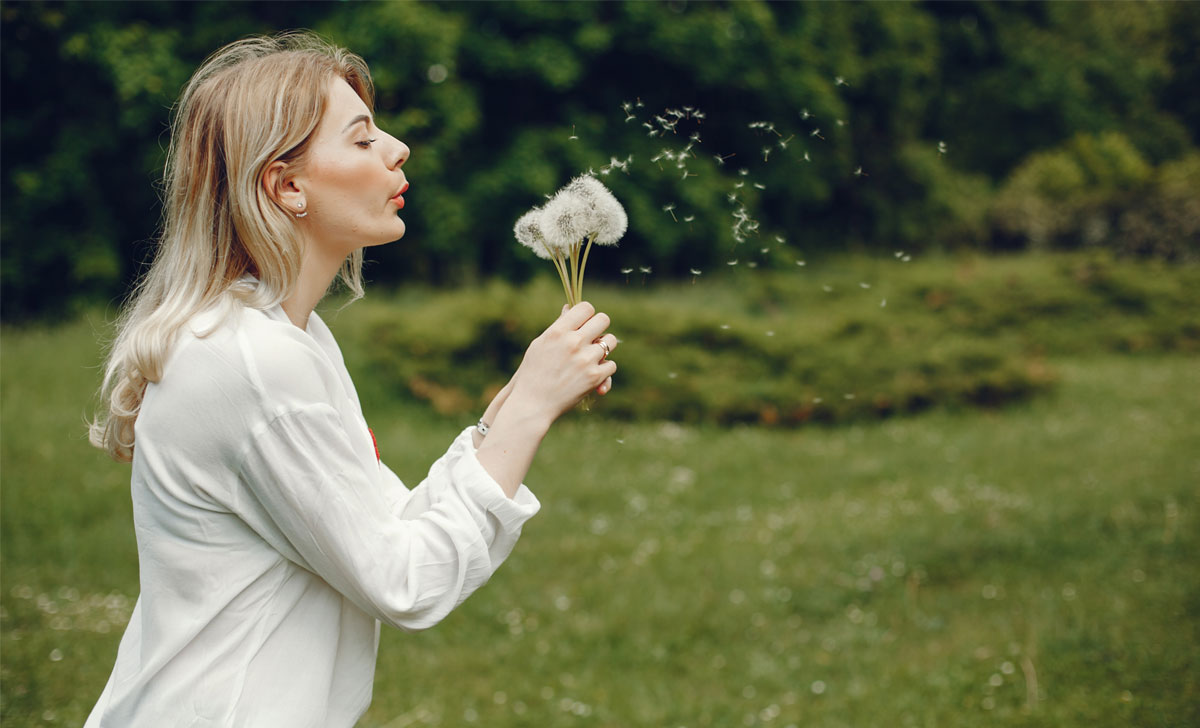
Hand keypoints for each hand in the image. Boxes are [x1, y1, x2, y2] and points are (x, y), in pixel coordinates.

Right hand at [506, 302, 618, 423]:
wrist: (532, 404)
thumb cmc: (533, 373)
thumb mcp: (540, 345)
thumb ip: (558, 327)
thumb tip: (569, 308)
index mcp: (557, 332)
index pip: (585, 308)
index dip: (588, 314)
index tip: (585, 322)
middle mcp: (572, 342)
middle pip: (603, 320)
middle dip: (600, 327)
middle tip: (594, 337)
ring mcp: (585, 360)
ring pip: (610, 342)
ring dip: (604, 348)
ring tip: (594, 355)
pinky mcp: (594, 377)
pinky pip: (611, 365)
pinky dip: (604, 370)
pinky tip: (593, 374)